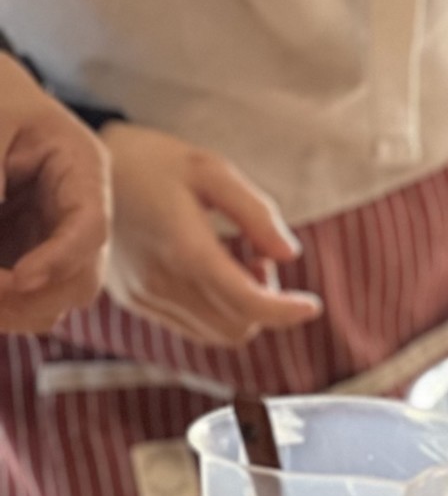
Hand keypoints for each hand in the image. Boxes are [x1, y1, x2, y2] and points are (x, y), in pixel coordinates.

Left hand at [0, 61, 110, 332]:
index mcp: (83, 169)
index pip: (92, 227)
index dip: (60, 260)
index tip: (17, 279)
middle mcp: (77, 213)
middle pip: (82, 280)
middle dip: (34, 298)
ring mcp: (53, 239)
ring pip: (53, 301)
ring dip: (14, 310)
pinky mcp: (26, 255)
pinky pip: (22, 299)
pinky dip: (2, 307)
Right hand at [104, 126, 323, 346]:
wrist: (88, 169)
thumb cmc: (154, 161)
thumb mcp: (210, 168)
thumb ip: (256, 212)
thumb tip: (290, 254)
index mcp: (184, 248)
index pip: (246, 303)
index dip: (286, 311)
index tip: (311, 306)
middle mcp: (161, 282)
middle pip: (237, 327)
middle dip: (264, 302)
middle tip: (257, 255)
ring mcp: (144, 296)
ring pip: (217, 334)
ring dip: (241, 308)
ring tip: (235, 258)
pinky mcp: (135, 301)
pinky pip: (191, 326)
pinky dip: (216, 309)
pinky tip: (210, 269)